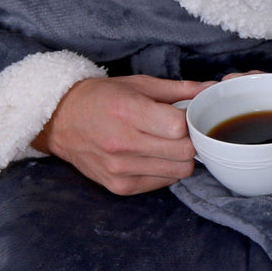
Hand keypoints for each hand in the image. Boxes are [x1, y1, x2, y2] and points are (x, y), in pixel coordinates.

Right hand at [33, 75, 212, 194]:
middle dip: (191, 141)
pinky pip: (163, 182)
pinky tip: (155, 156)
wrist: (60, 121)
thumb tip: (212, 88)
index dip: (190, 122)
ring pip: (179, 171)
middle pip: (185, 153)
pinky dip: (166, 170)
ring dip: (181, 157)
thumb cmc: (102, 98)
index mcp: (128, 113)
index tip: (186, 116)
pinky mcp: (120, 186)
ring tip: (167, 143)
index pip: (179, 128)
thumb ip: (179, 89)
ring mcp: (120, 169)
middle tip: (181, 131)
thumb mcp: (139, 84)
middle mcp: (123, 144)